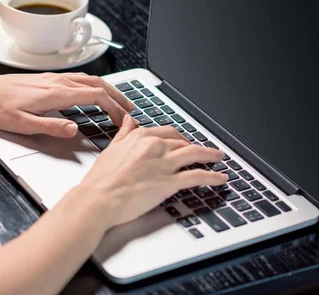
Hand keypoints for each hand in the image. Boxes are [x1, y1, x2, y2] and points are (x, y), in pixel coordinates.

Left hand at [0, 72, 134, 137]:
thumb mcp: (21, 125)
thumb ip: (50, 127)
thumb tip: (75, 129)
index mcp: (56, 93)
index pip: (95, 96)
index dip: (113, 107)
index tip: (122, 120)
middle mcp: (59, 82)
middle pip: (98, 85)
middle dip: (118, 97)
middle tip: (131, 111)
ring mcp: (55, 78)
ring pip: (90, 79)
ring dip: (109, 90)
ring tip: (120, 102)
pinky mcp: (49, 78)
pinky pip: (80, 78)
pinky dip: (95, 86)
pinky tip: (96, 92)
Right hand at [78, 116, 227, 228]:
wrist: (98, 199)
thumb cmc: (100, 179)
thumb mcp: (111, 148)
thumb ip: (124, 133)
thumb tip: (129, 119)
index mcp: (140, 137)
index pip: (167, 132)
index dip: (179, 137)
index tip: (184, 141)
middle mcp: (154, 146)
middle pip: (183, 142)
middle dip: (195, 146)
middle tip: (202, 151)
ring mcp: (163, 164)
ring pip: (194, 154)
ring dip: (210, 155)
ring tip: (219, 157)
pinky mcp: (169, 183)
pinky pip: (196, 176)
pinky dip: (212, 176)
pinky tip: (220, 178)